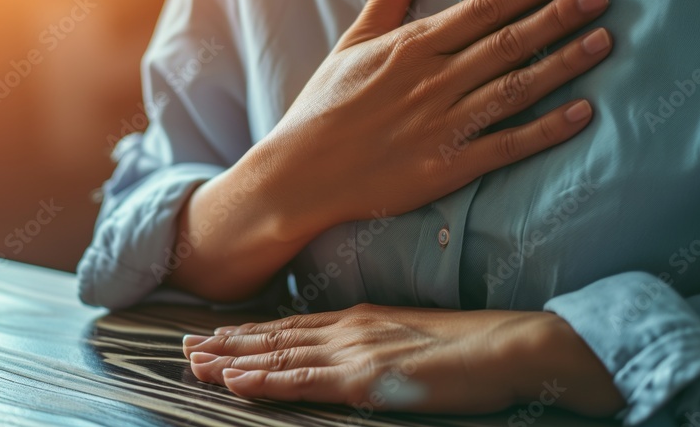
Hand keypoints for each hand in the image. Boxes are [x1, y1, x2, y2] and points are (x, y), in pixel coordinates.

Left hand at [182, 304, 625, 416]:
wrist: (512, 346)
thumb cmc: (472, 348)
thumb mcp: (412, 340)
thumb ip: (376, 345)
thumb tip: (351, 360)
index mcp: (360, 318)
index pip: (292, 326)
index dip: (251, 332)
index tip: (217, 334)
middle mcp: (348, 328)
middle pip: (275, 336)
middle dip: (228, 342)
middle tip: (186, 346)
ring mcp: (355, 351)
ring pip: (278, 355)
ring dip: (232, 360)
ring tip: (195, 362)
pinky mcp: (366, 379)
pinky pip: (303, 381)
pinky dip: (264, 380)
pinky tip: (234, 381)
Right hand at [247, 0, 611, 240]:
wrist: (300, 173)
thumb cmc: (324, 105)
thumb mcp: (352, 43)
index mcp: (412, 46)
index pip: (484, 8)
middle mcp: (434, 80)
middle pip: (509, 42)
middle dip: (560, 16)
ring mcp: (443, 124)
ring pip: (517, 88)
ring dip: (565, 64)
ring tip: (604, 41)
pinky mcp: (448, 167)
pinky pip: (508, 145)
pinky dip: (547, 131)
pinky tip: (582, 114)